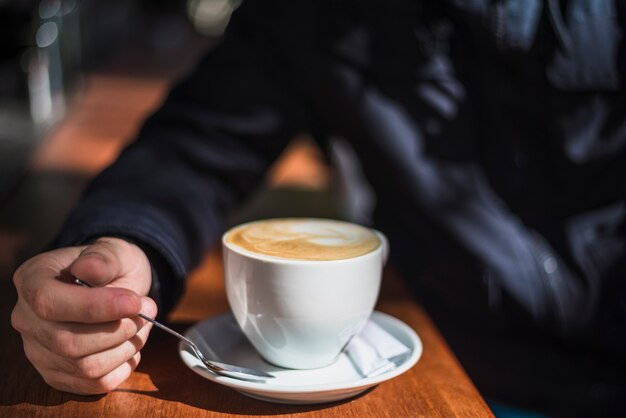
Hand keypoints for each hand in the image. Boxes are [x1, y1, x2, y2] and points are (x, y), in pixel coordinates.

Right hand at [11, 237, 156, 394]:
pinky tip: (132, 345)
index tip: (134, 301)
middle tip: (148, 310)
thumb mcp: (114, 251)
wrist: (115, 286)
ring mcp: (39, 350)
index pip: (49, 303)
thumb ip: (103, 258)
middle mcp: (26, 319)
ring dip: (125, 348)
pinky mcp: (58, 374)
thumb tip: (89, 268)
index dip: (96, 307)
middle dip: (118, 329)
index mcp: (32, 281)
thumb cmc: (111, 267)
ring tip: (143, 325)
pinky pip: (93, 384)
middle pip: (67, 342)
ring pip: (83, 367)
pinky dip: (123, 367)